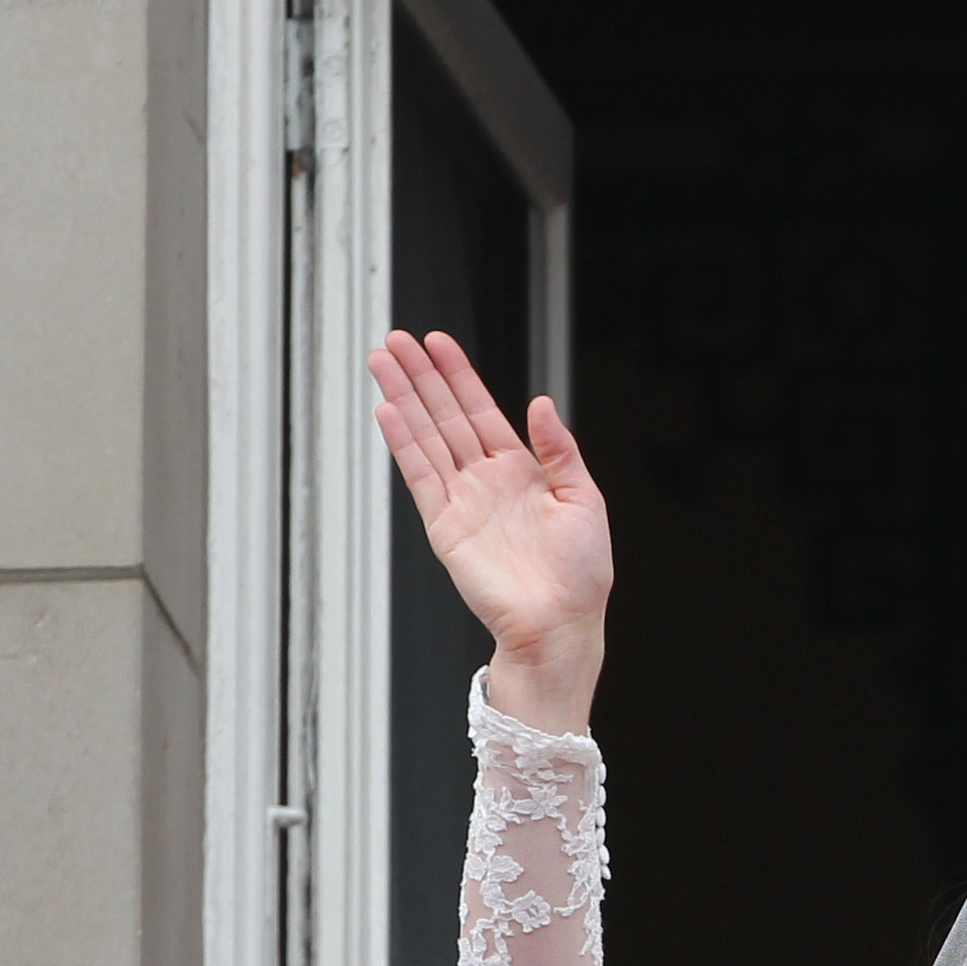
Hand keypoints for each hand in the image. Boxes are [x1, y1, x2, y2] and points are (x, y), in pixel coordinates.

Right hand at [370, 328, 613, 729]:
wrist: (559, 626)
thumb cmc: (580, 576)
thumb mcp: (584, 500)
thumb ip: (560, 450)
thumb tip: (541, 404)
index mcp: (523, 472)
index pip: (481, 411)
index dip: (460, 375)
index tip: (438, 343)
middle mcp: (487, 481)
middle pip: (445, 415)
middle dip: (421, 376)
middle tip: (396, 340)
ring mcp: (462, 501)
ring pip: (426, 437)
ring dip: (403, 398)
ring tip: (382, 362)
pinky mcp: (445, 526)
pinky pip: (419, 475)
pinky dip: (403, 443)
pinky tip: (387, 411)